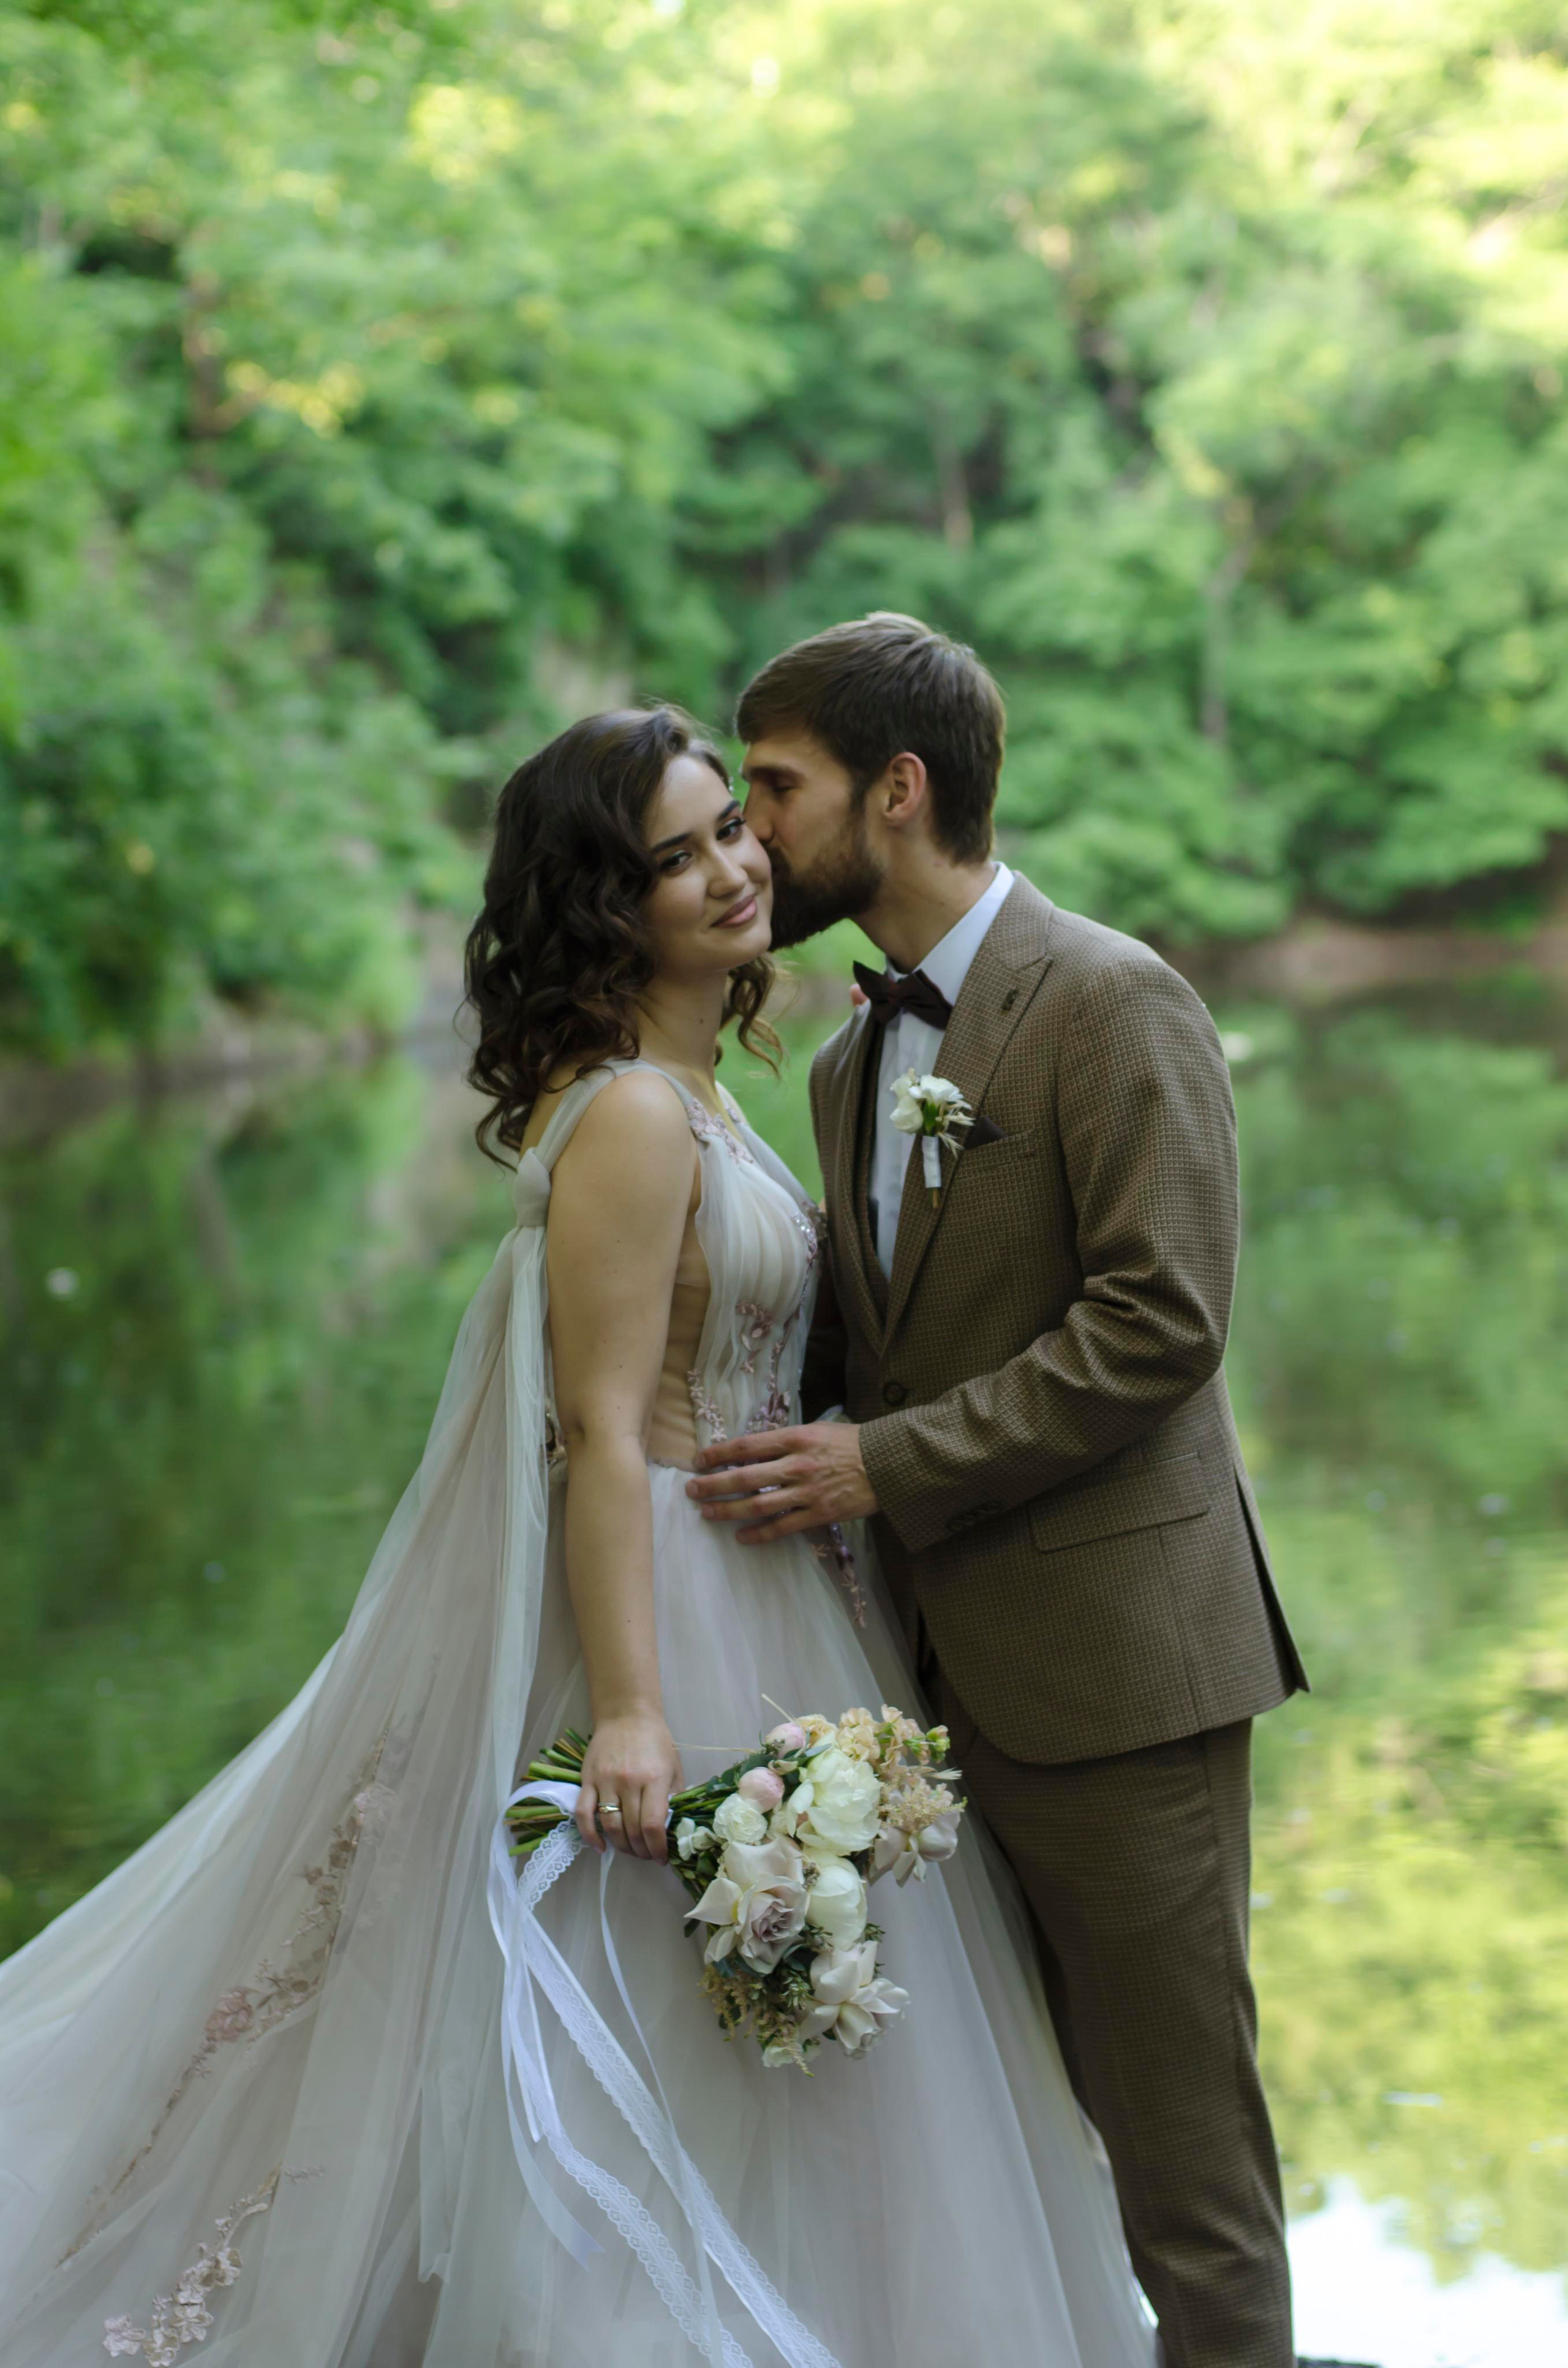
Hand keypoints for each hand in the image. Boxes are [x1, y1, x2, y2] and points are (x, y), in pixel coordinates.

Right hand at [577, 1711, 681, 1862]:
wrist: (627, 1714)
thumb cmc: (655, 1741)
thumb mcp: (674, 1767)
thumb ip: (675, 1797)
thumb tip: (673, 1828)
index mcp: (654, 1779)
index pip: (653, 1825)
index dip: (657, 1849)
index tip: (662, 1858)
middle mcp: (629, 1782)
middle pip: (632, 1830)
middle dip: (642, 1851)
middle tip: (647, 1855)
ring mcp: (606, 1781)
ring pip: (610, 1827)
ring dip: (621, 1846)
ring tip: (630, 1850)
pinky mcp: (588, 1780)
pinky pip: (583, 1814)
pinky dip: (589, 1835)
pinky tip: (599, 1847)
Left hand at [685, 1423, 877, 1541]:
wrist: (888, 1463)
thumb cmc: (851, 1442)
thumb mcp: (816, 1429)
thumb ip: (785, 1440)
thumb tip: (753, 1449)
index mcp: (795, 1438)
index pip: (746, 1446)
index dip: (718, 1454)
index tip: (699, 1460)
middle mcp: (796, 1465)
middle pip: (744, 1477)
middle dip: (713, 1484)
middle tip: (692, 1490)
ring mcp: (807, 1492)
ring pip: (758, 1505)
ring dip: (729, 1510)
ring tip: (707, 1513)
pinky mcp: (819, 1514)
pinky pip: (783, 1527)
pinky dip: (760, 1534)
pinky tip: (741, 1537)